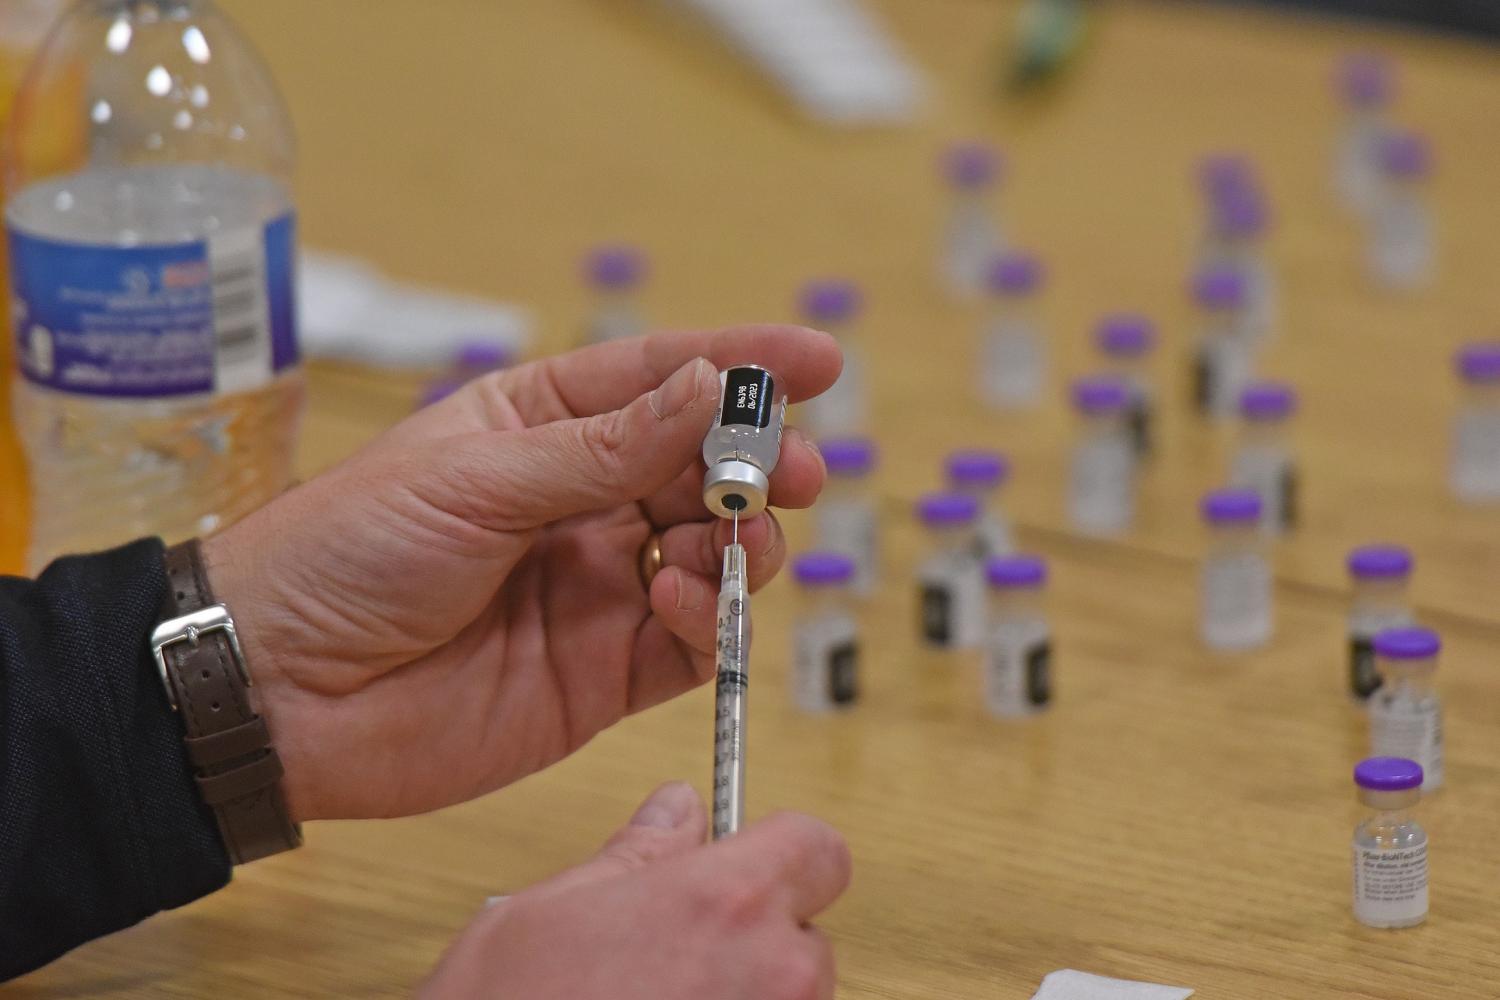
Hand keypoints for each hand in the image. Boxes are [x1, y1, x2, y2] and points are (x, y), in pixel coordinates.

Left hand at [204, 325, 839, 820]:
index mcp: (540, 426)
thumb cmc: (347, 553)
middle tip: (791, 469)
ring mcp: (598, 586)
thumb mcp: (477, 477)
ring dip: (739, 540)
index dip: (740, 367)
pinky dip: (705, 615)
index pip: (658, 382)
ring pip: (714, 552)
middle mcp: (580, 502)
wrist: (278, 691)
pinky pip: (691, 637)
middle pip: (702, 467)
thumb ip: (605, 447)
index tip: (817, 362)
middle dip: (756, 462)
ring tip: (726, 537)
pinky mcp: (605, 670)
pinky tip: (672, 596)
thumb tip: (708, 390)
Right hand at [420, 783, 850, 999]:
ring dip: (744, 997)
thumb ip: (636, 854)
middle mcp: (773, 973)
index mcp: (726, 901)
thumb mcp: (551, 911)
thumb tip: (676, 810)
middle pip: (808, 935)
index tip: (749, 864)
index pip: (819, 847)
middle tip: (676, 956)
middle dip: (756, 939)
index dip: (784, 853)